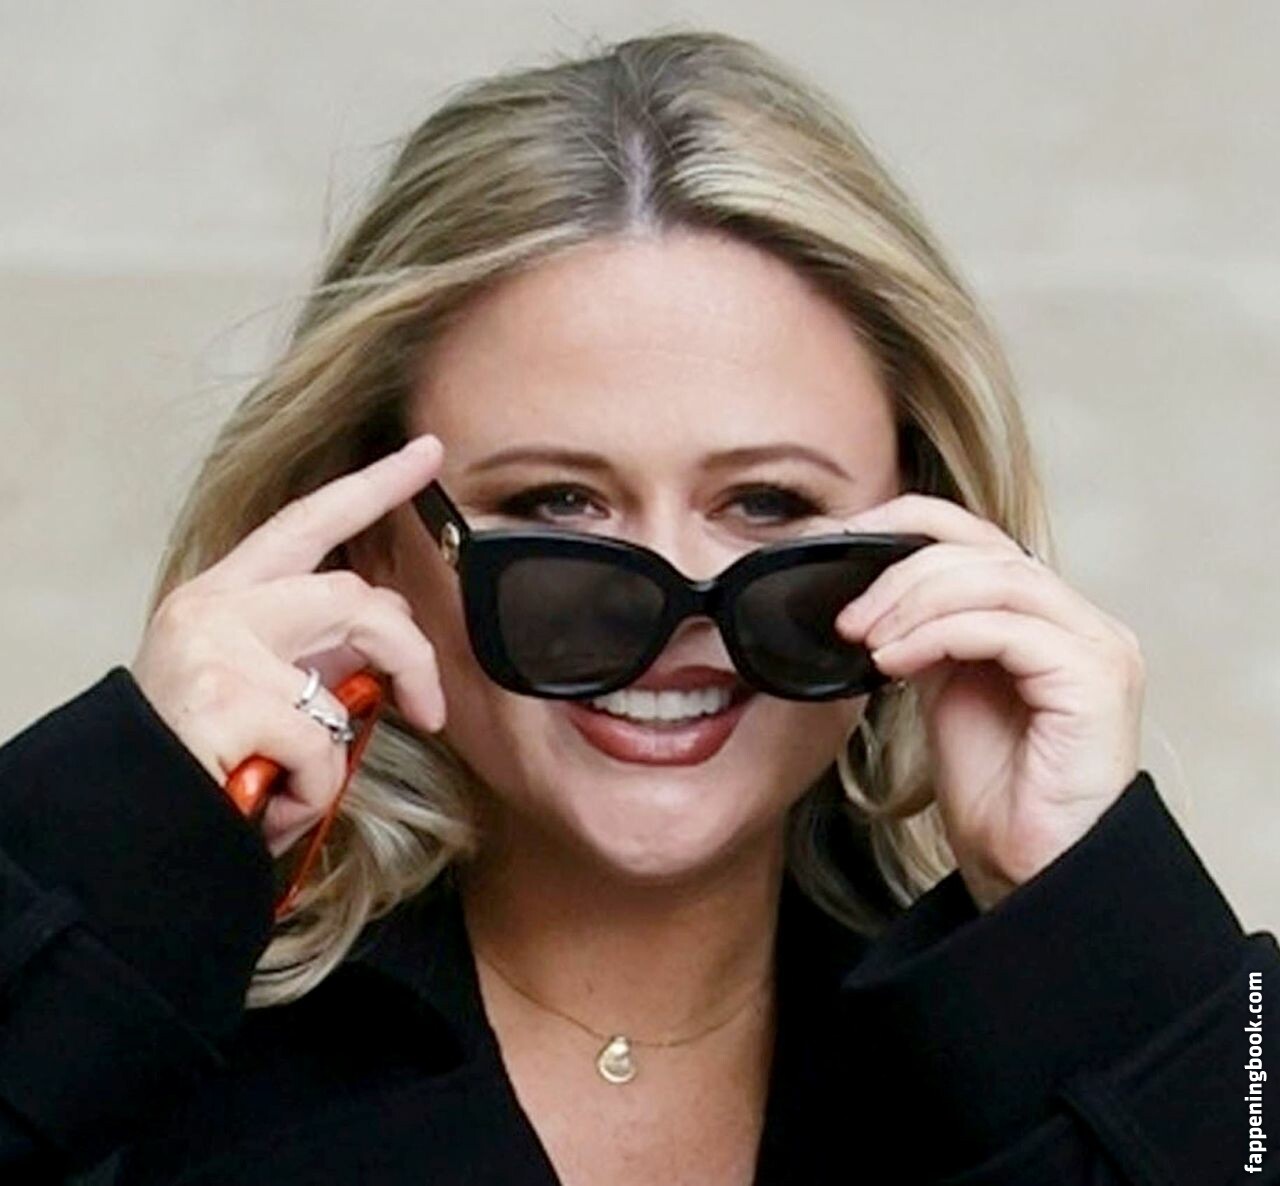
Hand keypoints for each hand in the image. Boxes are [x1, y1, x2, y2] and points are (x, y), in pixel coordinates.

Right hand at [130, 434, 448, 856]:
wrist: (124, 826)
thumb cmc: (199, 763)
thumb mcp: (254, 691)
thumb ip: (313, 655)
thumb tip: (386, 650)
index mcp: (222, 595)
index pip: (308, 520)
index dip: (373, 486)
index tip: (428, 454)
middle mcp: (214, 607)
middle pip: (353, 595)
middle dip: (410, 654)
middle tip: (432, 710)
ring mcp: (218, 648)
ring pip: (342, 680)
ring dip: (337, 749)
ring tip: (296, 786)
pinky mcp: (227, 699)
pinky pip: (322, 746)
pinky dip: (311, 790)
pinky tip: (270, 805)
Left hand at [833, 494, 1144, 911]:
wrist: (1029, 869)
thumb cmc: (994, 792)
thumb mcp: (944, 689)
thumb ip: (927, 632)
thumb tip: (872, 593)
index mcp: (1042, 614)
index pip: (974, 534)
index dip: (904, 522)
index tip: (838, 542)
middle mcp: (1077, 620)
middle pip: (981, 550)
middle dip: (898, 574)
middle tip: (846, 617)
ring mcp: (1095, 645)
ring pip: (993, 579)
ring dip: (912, 601)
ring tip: (864, 640)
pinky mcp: (1094, 679)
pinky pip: (1005, 628)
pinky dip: (937, 634)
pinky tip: (893, 661)